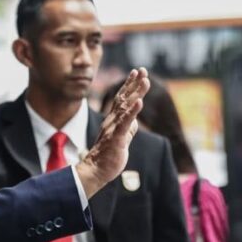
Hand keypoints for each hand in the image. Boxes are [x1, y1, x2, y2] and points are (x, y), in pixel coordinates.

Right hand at [75, 67, 149, 197]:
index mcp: (113, 121)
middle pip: (124, 98)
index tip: (136, 72)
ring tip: (145, 81)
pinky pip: (125, 123)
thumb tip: (135, 122)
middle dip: (134, 84)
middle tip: (142, 70)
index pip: (122, 99)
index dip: (129, 85)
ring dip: (136, 93)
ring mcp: (113, 129)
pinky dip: (132, 112)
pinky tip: (139, 102)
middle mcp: (112, 121)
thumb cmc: (108, 157)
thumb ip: (128, 129)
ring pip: (125, 108)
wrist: (96, 171)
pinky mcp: (116, 138)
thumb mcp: (121, 140)